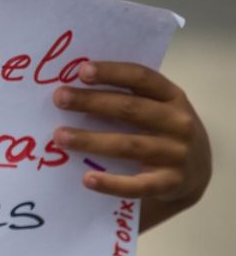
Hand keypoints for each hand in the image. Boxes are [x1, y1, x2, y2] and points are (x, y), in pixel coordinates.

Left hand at [53, 60, 211, 227]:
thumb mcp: (156, 107)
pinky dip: (112, 183)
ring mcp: (177, 153)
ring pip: (129, 145)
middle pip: (131, 109)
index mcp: (172, 96)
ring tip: (60, 136)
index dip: (112, 73)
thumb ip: (126, 96)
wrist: (196, 173)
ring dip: (91, 140)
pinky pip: (138, 185)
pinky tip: (87, 179)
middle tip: (59, 98)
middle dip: (92, 102)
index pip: (141, 78)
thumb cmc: (162, 131)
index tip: (82, 71)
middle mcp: (178, 122)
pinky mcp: (171, 183)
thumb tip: (72, 89)